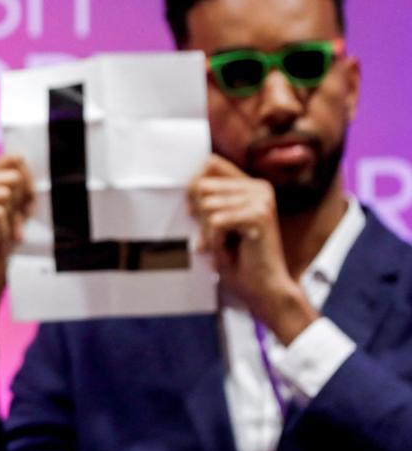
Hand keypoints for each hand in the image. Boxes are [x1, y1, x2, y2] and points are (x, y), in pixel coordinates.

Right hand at [0, 155, 34, 357]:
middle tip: (4, 232)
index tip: (22, 213)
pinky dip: (1, 234)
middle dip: (17, 209)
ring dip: (8, 225)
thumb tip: (20, 159)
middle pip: (13, 179)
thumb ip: (19, 185)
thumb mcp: (16, 211)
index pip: (15, 161)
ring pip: (5, 195)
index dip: (28, 189)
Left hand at [188, 155, 317, 343]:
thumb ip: (207, 201)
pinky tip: (227, 250)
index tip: (193, 212)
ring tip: (223, 245)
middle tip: (213, 237)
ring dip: (207, 232)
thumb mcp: (216, 223)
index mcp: (250, 185)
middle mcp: (258, 187)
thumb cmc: (237, 259)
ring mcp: (261, 199)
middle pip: (202, 185)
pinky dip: (214, 240)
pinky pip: (215, 221)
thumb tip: (188, 185)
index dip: (193, 184)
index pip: (210, 163)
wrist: (262, 288)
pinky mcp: (259, 215)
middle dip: (198, 215)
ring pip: (206, 205)